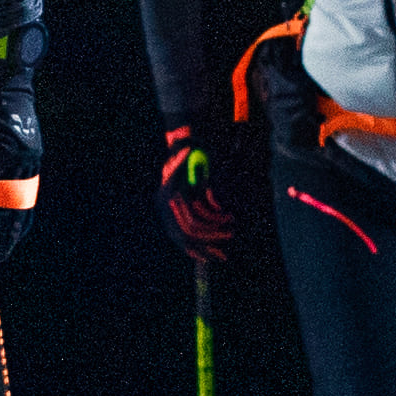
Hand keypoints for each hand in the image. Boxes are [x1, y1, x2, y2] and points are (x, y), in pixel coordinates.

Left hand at [157, 120, 234, 263]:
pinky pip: (202, 209)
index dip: (198, 250)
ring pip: (195, 223)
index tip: (216, 256)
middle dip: (209, 241)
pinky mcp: (186, 186)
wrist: (187, 139)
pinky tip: (227, 213)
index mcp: (164, 207)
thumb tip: (202, 240)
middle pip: (186, 234)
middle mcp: (165, 203)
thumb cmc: (192, 167)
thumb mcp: (189, 192)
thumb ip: (192, 213)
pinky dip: (216, 213)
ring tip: (231, 225)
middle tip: (228, 240)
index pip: (180, 238)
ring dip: (215, 227)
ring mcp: (174, 195)